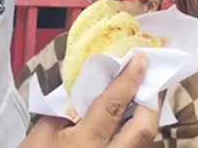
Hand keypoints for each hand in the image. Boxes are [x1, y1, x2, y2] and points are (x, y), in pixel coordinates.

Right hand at [20, 55, 160, 147]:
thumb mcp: (45, 131)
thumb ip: (73, 107)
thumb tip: (99, 85)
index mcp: (85, 144)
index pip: (113, 106)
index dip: (129, 79)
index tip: (141, 58)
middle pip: (145, 128)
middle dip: (152, 100)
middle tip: (151, 75)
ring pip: (145, 140)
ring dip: (147, 114)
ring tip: (146, 91)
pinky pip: (135, 146)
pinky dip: (137, 128)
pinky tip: (133, 115)